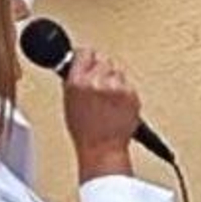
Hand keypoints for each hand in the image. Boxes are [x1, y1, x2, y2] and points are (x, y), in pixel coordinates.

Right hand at [62, 48, 139, 177]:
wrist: (104, 149)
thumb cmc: (85, 132)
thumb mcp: (68, 101)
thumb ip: (74, 79)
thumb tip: (78, 65)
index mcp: (77, 82)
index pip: (84, 52)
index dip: (86, 58)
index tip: (87, 60)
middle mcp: (97, 81)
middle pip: (103, 58)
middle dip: (101, 69)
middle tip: (99, 84)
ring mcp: (116, 87)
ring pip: (117, 69)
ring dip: (113, 78)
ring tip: (108, 97)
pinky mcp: (131, 93)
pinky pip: (128, 83)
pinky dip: (124, 90)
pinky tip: (117, 103)